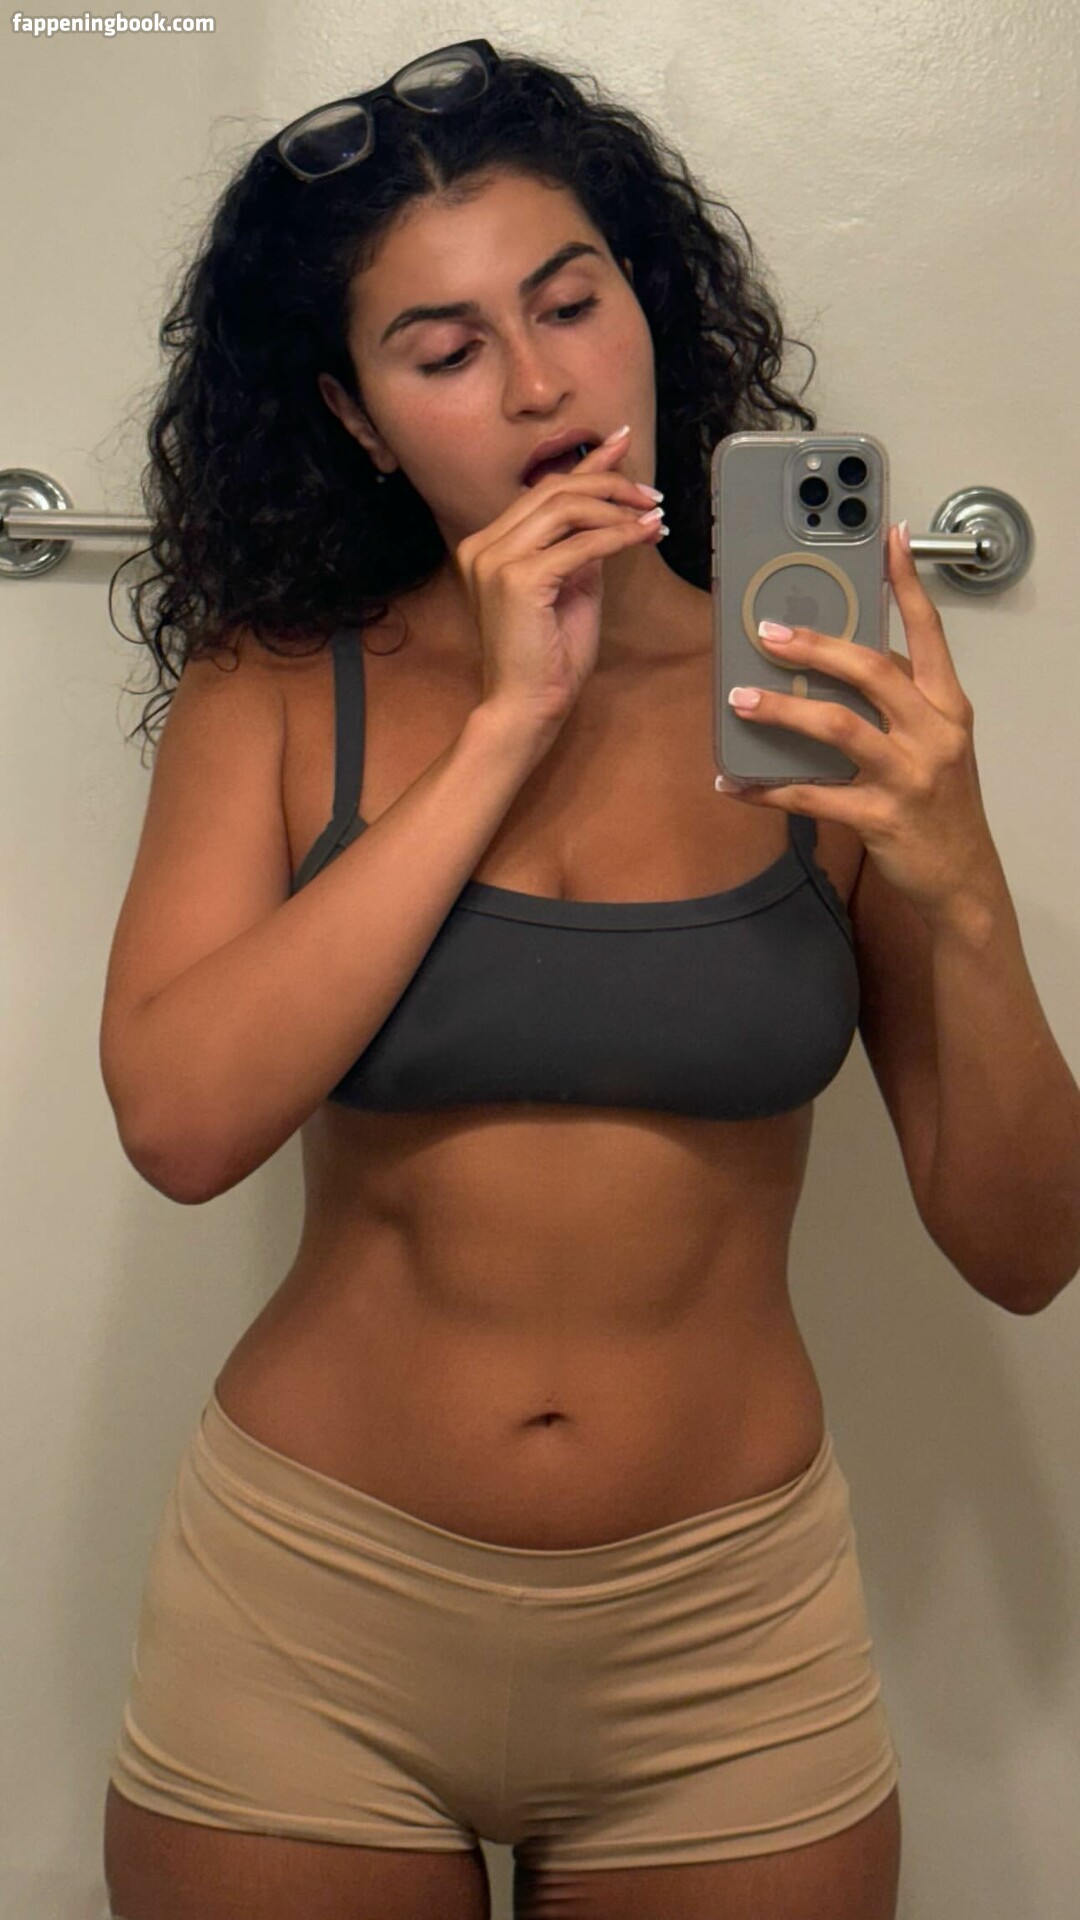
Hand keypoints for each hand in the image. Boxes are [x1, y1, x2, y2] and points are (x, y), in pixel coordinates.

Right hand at [454, 426, 664, 729]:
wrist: (526, 707)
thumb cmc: (548, 658)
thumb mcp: (571, 588)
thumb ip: (581, 548)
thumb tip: (613, 514)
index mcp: (488, 545)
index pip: (542, 490)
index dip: (586, 463)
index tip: (621, 441)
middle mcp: (483, 546)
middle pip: (554, 490)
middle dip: (610, 484)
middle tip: (652, 495)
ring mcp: (495, 561)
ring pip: (565, 508)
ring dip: (617, 507)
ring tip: (653, 516)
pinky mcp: (518, 580)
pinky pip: (579, 544)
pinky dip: (617, 535)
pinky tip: (644, 534)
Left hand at [719, 524, 1005, 929]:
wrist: (962, 878)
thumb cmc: (942, 805)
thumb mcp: (939, 744)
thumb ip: (903, 702)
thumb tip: (843, 663)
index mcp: (948, 706)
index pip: (929, 633)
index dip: (907, 584)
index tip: (887, 538)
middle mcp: (934, 733)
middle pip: (871, 670)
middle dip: (815, 646)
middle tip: (767, 632)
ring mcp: (909, 776)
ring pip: (838, 727)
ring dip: (782, 711)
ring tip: (740, 699)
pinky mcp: (880, 818)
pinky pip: (812, 798)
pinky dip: (767, 790)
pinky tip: (734, 784)